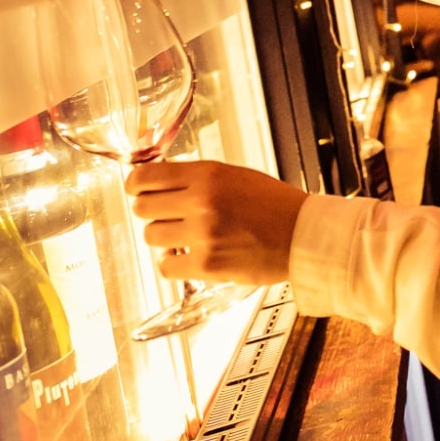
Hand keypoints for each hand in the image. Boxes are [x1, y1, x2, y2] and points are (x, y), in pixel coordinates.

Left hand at [127, 161, 305, 285]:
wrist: (304, 235)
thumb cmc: (276, 205)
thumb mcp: (236, 176)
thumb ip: (198, 179)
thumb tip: (159, 184)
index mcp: (209, 174)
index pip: (147, 177)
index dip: (136, 185)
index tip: (137, 190)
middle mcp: (202, 201)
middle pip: (143, 208)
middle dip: (151, 212)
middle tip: (166, 215)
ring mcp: (203, 234)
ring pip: (152, 236)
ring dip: (165, 238)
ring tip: (186, 236)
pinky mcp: (206, 264)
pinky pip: (166, 265)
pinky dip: (174, 263)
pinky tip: (190, 256)